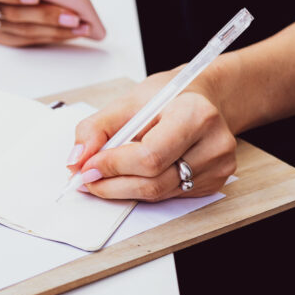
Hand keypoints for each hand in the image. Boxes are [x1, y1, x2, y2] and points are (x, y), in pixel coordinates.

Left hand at [66, 72, 236, 201]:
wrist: (201, 99)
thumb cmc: (166, 98)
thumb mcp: (126, 102)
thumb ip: (95, 129)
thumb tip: (76, 160)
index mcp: (194, 114)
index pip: (150, 155)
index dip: (113, 166)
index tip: (87, 167)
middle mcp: (213, 143)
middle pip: (154, 181)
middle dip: (113, 183)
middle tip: (88, 178)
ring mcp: (218, 166)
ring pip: (159, 193)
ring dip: (124, 189)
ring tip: (105, 177)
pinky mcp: (215, 182)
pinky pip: (169, 195)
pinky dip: (144, 189)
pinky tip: (133, 175)